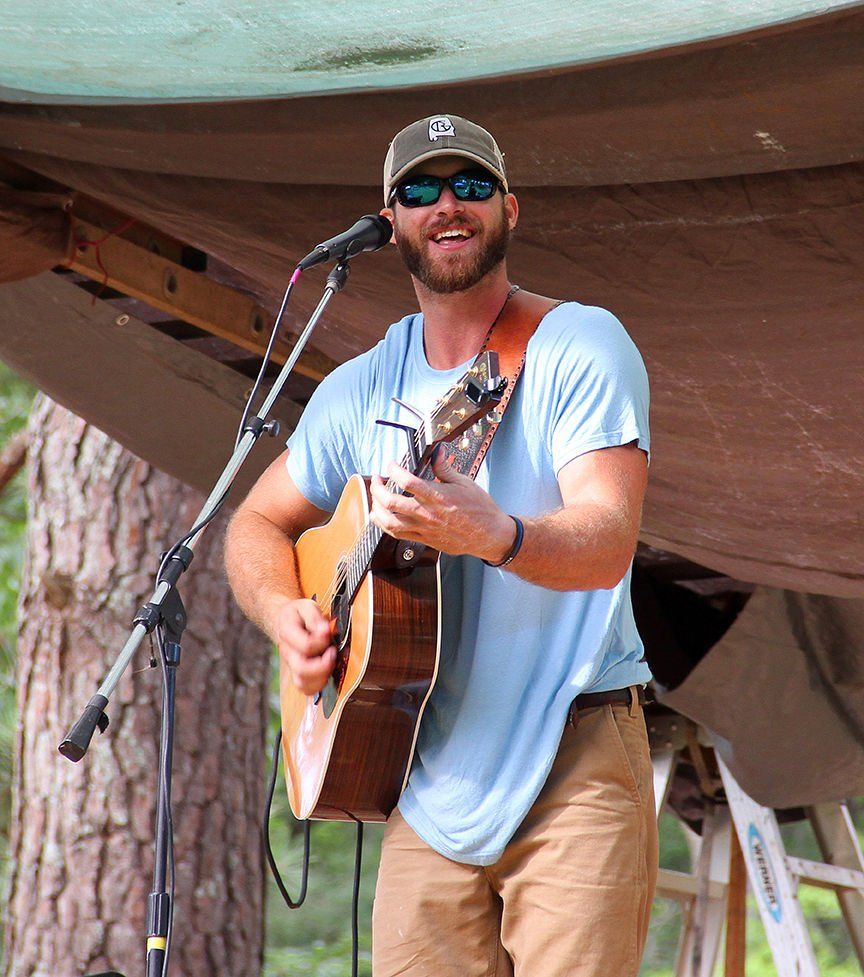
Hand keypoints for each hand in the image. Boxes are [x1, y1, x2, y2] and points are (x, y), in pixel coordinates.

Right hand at [274, 597, 335, 695]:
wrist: (285, 621)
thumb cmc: (299, 614)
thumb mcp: (306, 605)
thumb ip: (315, 618)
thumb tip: (325, 631)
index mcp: (286, 632)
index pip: (305, 645)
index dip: (321, 641)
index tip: (329, 632)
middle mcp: (286, 652)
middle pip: (302, 669)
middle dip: (323, 664)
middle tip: (333, 651)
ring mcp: (291, 665)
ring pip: (303, 683)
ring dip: (322, 676)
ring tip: (331, 661)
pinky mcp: (298, 674)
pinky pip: (306, 688)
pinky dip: (319, 684)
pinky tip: (327, 672)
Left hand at [369, 450, 516, 562]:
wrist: (489, 535)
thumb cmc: (480, 509)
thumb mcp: (464, 483)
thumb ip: (445, 469)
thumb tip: (436, 453)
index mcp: (437, 496)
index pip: (407, 481)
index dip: (394, 469)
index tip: (392, 464)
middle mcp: (428, 513)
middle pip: (391, 502)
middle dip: (378, 488)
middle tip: (377, 479)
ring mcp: (424, 529)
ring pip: (389, 522)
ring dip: (376, 509)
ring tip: (375, 499)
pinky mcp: (424, 540)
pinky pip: (397, 535)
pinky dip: (384, 525)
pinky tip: (382, 517)